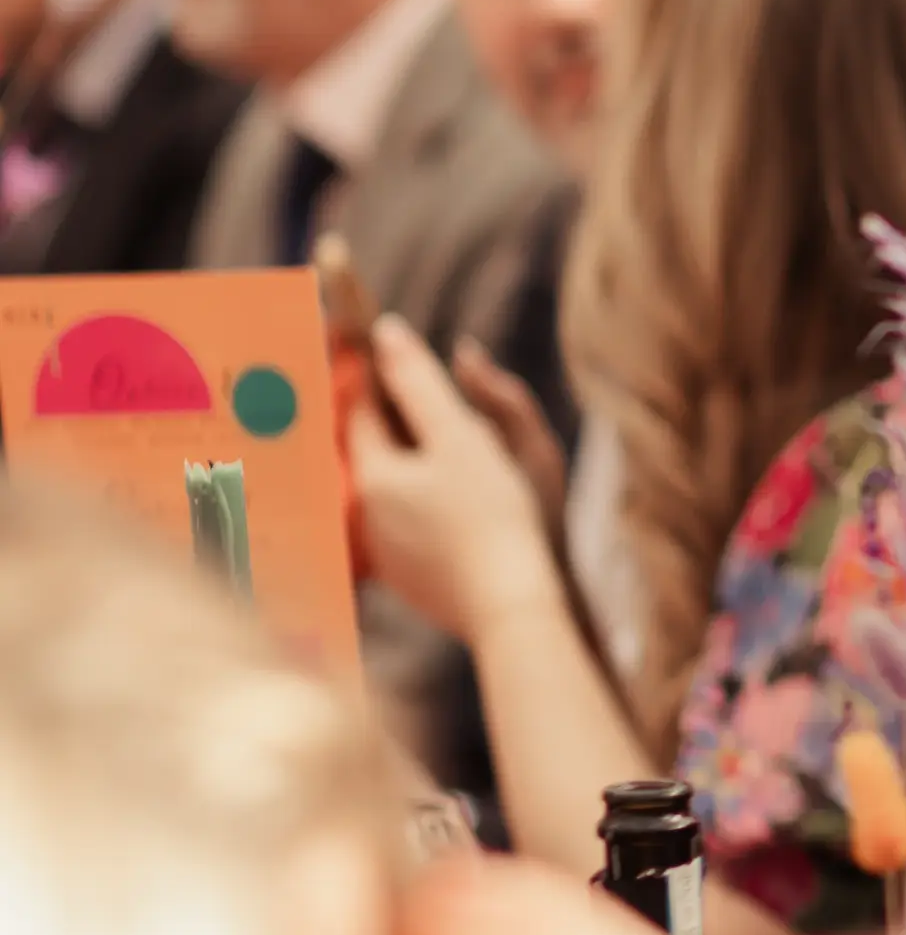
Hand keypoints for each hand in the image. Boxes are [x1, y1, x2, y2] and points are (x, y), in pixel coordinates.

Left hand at [348, 318, 562, 646]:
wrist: (513, 604)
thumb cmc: (497, 515)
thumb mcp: (464, 437)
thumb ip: (423, 382)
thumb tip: (388, 330)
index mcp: (375, 474)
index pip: (363, 407)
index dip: (374, 370)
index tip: (375, 337)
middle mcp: (366, 514)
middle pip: (375, 449)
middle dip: (392, 417)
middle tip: (411, 386)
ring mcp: (386, 552)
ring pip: (391, 488)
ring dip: (407, 462)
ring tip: (439, 443)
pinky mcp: (411, 579)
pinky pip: (408, 524)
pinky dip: (423, 503)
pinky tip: (458, 504)